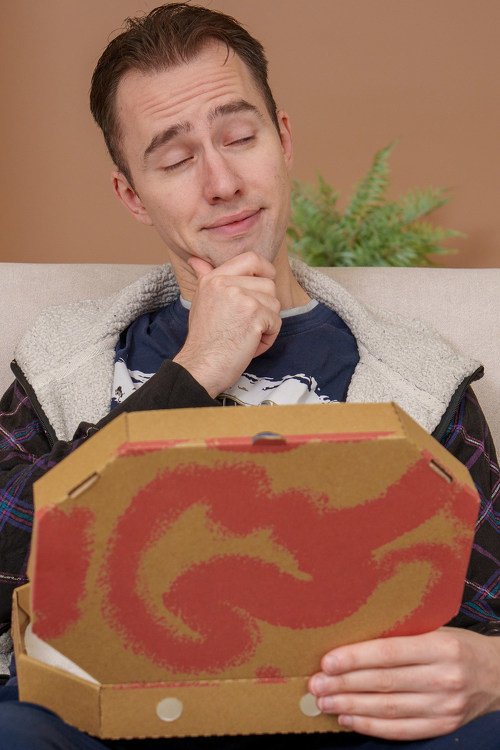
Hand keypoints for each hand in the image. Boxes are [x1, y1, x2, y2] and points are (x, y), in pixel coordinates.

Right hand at [173, 251, 280, 397]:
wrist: (200, 366)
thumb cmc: (203, 340)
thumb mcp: (201, 302)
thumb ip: (204, 278)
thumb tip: (196, 260)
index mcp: (214, 278)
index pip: (251, 258)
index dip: (265, 269)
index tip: (266, 282)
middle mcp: (226, 283)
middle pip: (268, 284)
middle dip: (266, 306)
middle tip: (248, 324)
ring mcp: (241, 298)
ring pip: (275, 303)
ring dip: (267, 324)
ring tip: (246, 337)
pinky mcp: (254, 315)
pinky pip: (276, 322)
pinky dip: (268, 338)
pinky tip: (249, 346)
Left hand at [308, 627, 499, 740]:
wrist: (498, 675)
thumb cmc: (458, 646)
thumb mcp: (436, 630)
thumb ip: (402, 635)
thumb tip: (352, 638)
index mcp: (441, 647)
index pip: (389, 654)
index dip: (355, 659)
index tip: (328, 662)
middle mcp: (444, 678)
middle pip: (384, 683)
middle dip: (344, 685)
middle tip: (316, 684)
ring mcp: (445, 707)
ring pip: (388, 709)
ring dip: (351, 707)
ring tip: (324, 701)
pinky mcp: (444, 727)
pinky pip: (401, 731)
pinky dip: (371, 726)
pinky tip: (348, 718)